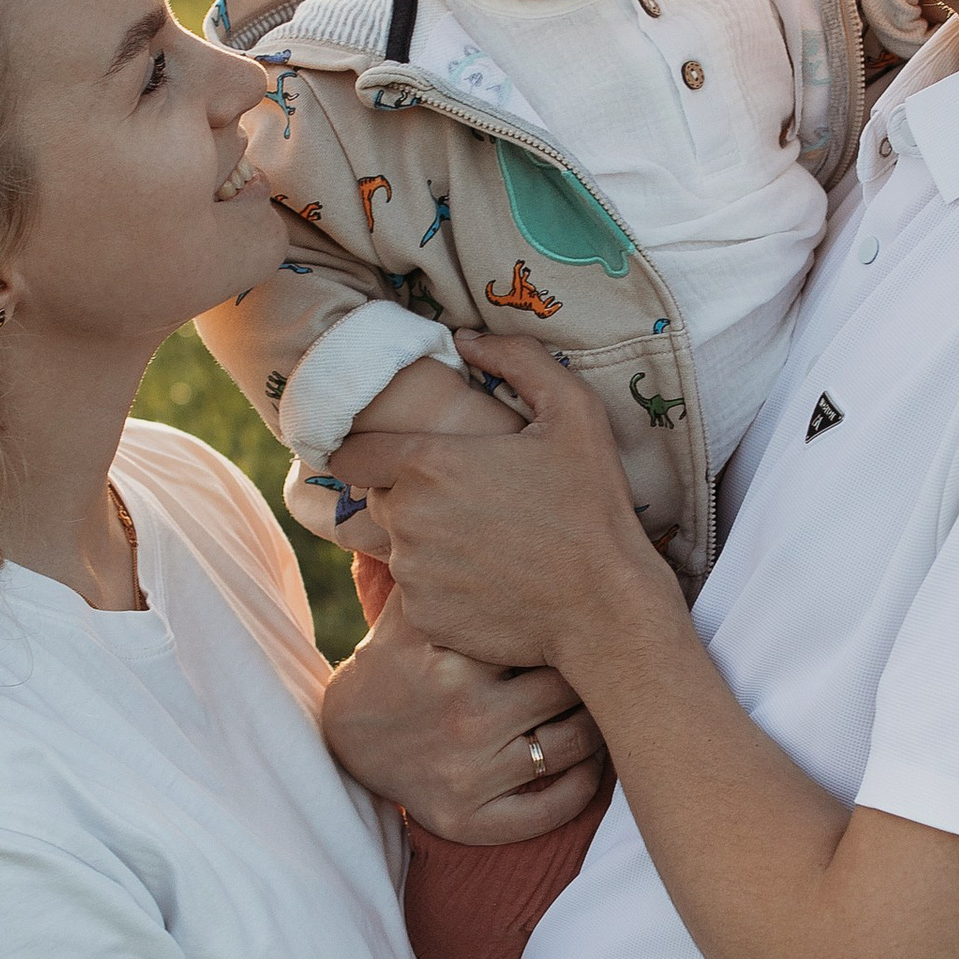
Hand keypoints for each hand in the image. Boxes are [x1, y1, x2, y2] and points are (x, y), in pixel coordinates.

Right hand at [319, 590, 605, 845]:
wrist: (344, 744)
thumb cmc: (391, 666)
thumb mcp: (409, 616)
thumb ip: (448, 572)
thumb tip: (491, 515)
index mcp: (454, 668)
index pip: (547, 642)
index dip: (577, 626)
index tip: (594, 616)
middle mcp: (466, 723)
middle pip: (569, 691)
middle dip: (592, 673)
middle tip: (610, 658)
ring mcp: (470, 777)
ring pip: (574, 747)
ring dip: (599, 726)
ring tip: (603, 703)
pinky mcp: (471, 820)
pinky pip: (552, 809)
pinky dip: (581, 786)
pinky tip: (587, 762)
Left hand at [330, 333, 671, 669]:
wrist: (606, 612)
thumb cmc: (592, 508)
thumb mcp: (574, 413)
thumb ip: (517, 360)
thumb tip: (465, 339)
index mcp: (429, 464)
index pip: (352, 452)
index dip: (372, 451)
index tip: (399, 457)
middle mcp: (406, 520)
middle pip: (381, 499)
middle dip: (414, 496)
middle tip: (471, 502)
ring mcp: (412, 574)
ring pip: (400, 548)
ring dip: (431, 542)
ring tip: (489, 544)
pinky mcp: (423, 619)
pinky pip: (419, 593)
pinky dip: (444, 587)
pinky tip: (492, 582)